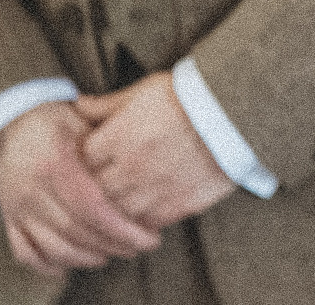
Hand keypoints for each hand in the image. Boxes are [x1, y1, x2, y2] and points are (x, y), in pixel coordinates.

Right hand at [0, 101, 161, 278]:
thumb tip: (146, 169)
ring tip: (114, 254)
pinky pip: (25, 251)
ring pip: (53, 247)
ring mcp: (17, 207)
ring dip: (86, 258)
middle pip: (76, 231)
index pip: (92, 208)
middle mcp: (33, 190)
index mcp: (55, 164)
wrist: (8, 121)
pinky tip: (71, 265)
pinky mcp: (9, 217)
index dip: (122, 228)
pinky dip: (48, 264)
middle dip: (112, 245)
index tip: (149, 237)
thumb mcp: (84, 122)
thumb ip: (109, 147)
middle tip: (139, 247)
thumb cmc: (56, 120)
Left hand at [75, 72, 235, 229]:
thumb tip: (77, 105)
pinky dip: (141, 219)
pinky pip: (147, 224)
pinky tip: (144, 208)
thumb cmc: (189, 96)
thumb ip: (107, 104)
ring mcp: (155, 190)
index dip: (83, 157)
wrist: (236, 112)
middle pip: (94, 190)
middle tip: (103, 178)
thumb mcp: (144, 91)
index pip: (81, 159)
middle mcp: (132, 167)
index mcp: (119, 137)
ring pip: (117, 212)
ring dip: (116, 206)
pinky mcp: (179, 205)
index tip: (91, 155)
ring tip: (123, 196)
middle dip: (95, 184)